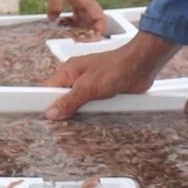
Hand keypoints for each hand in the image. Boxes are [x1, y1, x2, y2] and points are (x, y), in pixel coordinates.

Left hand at [34, 0, 108, 35]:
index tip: (94, 42)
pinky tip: (61, 25)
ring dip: (79, 28)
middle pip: (92, 20)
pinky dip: (71, 20)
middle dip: (88, 33)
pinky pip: (75, 11)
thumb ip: (54, 3)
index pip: (99, 16)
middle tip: (77, 44)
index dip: (100, 30)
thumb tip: (54, 20)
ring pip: (83, 17)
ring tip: (69, 38)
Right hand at [43, 30, 175, 119]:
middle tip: (70, 121)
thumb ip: (69, 101)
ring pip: (79, 109)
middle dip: (67, 113)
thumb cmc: (117, 66)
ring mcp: (90, 89)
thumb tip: (51, 113)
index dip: (46, 104)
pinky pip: (94, 110)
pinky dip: (97, 115)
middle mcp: (77, 80)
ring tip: (90, 116)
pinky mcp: (102, 97)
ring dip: (85, 115)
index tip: (46, 119)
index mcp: (68, 72)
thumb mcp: (88, 87)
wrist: (142, 65)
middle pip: (63, 102)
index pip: (48, 91)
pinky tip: (101, 116)